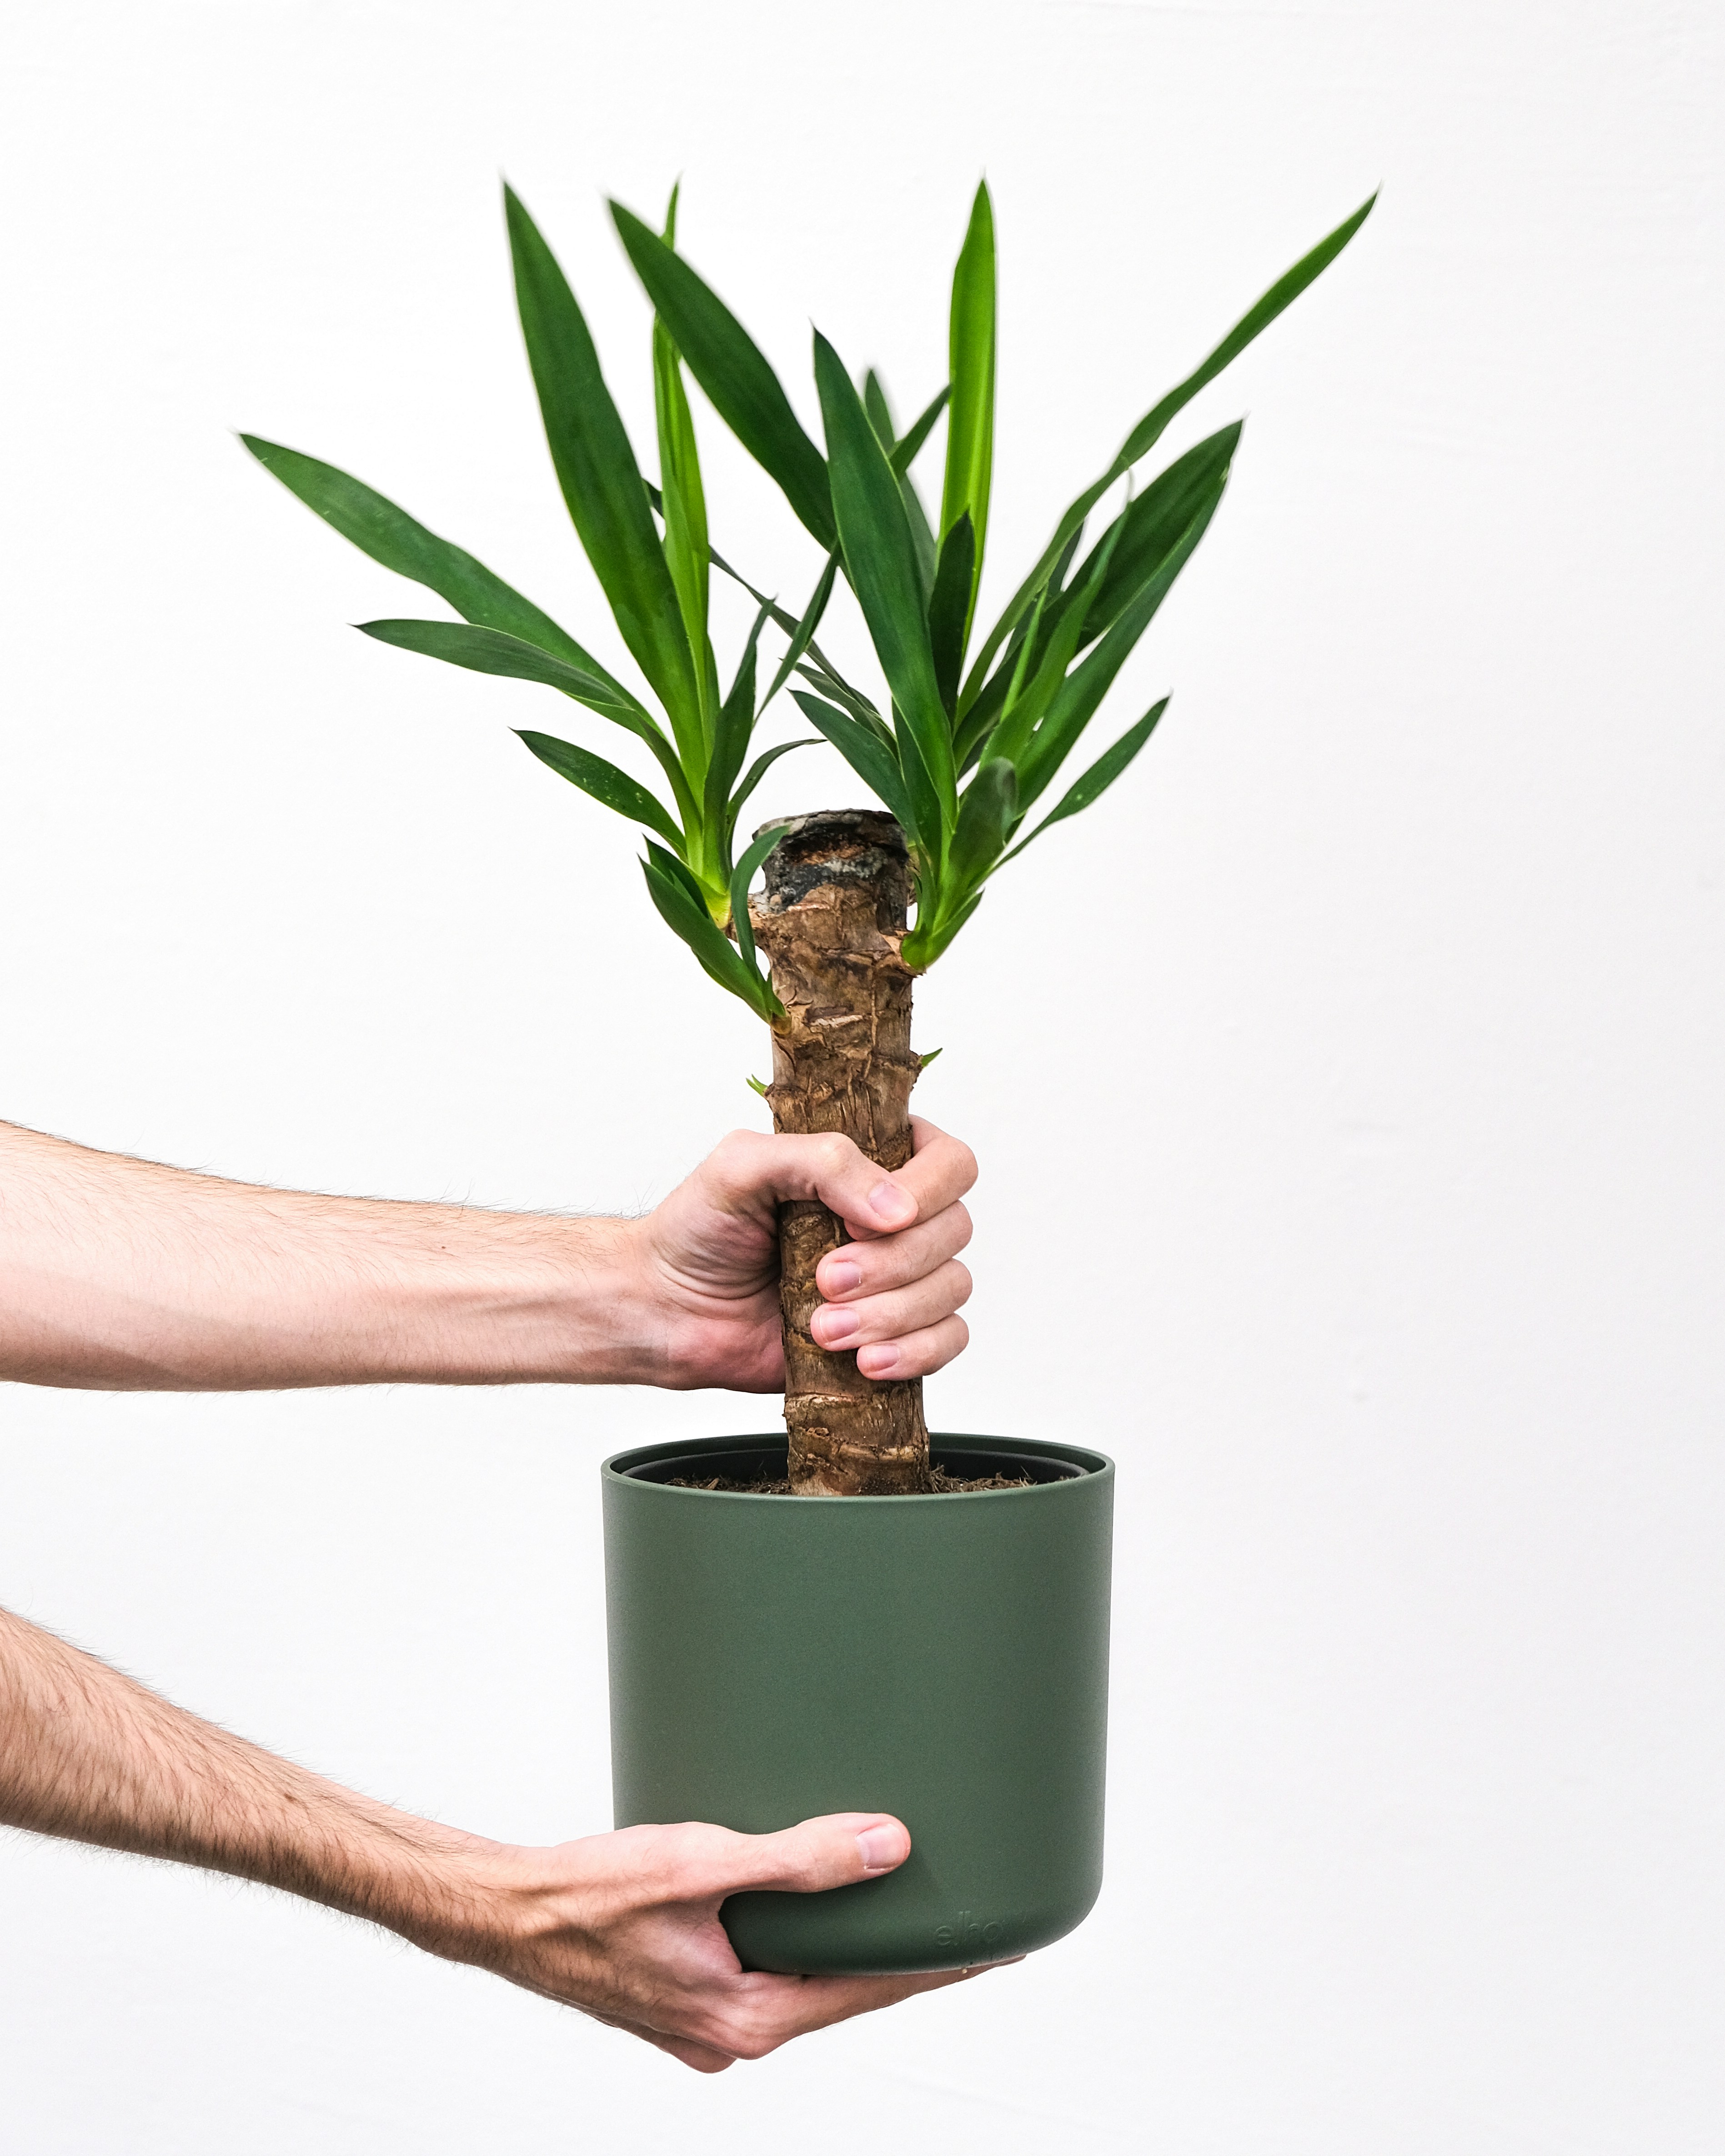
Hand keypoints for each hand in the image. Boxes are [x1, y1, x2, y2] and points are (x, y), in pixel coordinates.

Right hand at [440, 1811, 1009, 2071]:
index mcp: (746, 2018)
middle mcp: (731, 2034)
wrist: (506, 1914)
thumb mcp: (701, 1863)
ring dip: (842, 1945)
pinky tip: (804, 1905)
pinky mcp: (683, 1997)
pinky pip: (760, 1970)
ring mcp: (705, 2021)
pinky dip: (792, 1940)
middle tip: (964, 1917)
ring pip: (799, 1980)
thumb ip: (798, 1858)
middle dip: (900, 1956)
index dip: (940, 1966)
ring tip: (895, 1903)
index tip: (1000, 1946)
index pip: (871, 1990)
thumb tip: (886, 1849)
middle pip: (841, 1990)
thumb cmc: (588, 1894)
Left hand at [625, 1118, 976, 1390]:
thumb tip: (895, 1209)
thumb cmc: (699, 1230)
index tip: (863, 1220)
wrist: (668, 1310)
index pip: (949, 1162)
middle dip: (891, 1264)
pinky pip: (946, 1342)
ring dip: (891, 1314)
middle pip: (955, 1231)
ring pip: (951, 1289)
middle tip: (825, 1279)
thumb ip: (822, 1162)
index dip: (925, 1192)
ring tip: (823, 1328)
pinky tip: (864, 1361)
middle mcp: (893, 1217)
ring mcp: (897, 1279)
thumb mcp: (743, 1165)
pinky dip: (915, 1354)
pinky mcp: (892, 1334)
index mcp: (870, 1162)